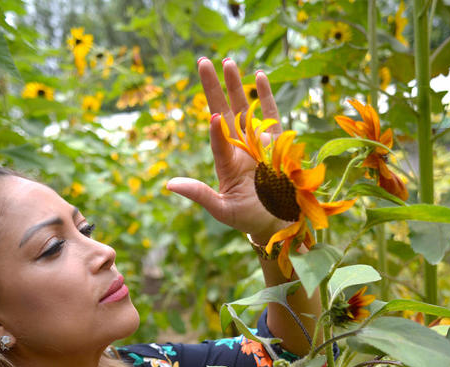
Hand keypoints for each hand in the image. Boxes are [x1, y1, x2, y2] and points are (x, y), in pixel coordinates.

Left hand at [166, 57, 287, 244]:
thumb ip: (199, 194)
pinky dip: (266, 95)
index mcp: (226, 160)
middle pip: (224, 110)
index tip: (214, 117)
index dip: (216, 129)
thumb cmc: (247, 217)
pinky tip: (258, 75)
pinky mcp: (279, 142)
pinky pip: (272, 114)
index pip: (218, 138)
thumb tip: (170, 184)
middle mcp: (239, 146)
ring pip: (246, 107)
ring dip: (236, 85)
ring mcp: (259, 141)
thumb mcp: (221, 208)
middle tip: (203, 62)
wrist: (276, 222)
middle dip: (214, 87)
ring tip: (227, 61)